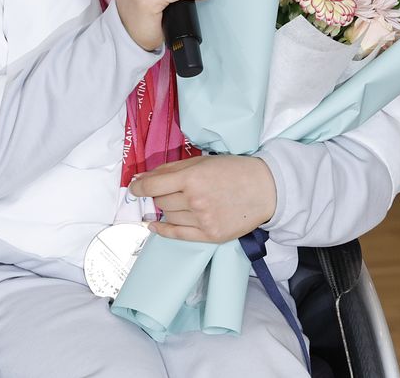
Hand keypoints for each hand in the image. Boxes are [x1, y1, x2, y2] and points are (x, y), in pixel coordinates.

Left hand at [129, 155, 276, 242]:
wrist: (265, 189)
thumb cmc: (233, 171)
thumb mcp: (201, 162)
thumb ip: (169, 170)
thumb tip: (141, 178)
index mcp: (192, 178)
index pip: (153, 186)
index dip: (139, 187)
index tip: (134, 187)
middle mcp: (195, 201)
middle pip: (161, 201)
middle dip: (160, 195)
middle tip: (169, 190)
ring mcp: (202, 220)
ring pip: (168, 216)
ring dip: (167, 209)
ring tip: (179, 202)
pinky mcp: (210, 236)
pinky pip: (177, 235)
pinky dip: (162, 230)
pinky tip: (155, 225)